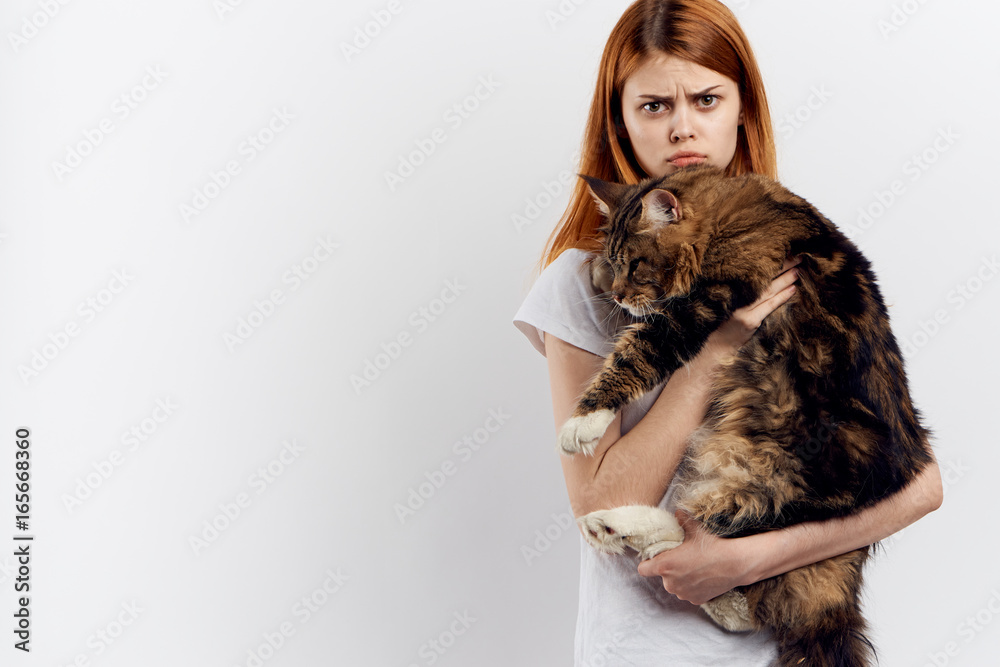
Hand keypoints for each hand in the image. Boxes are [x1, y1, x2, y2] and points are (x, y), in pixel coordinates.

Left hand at [636, 511, 754, 605]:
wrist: (736, 563)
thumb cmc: (713, 545)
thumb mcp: (695, 528)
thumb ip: (682, 519)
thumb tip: (677, 513)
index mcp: (665, 566)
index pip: (643, 569)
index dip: (647, 563)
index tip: (656, 557)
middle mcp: (670, 584)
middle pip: (662, 576)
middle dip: (669, 569)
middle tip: (683, 558)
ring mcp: (683, 594)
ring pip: (676, 585)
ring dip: (681, 579)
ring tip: (695, 567)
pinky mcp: (696, 600)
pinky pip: (689, 592)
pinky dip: (693, 587)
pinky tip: (704, 576)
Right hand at [707, 256, 801, 353]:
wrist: (711, 348)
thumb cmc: (716, 325)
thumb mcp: (721, 304)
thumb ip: (736, 291)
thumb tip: (755, 277)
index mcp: (729, 289)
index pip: (751, 272)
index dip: (766, 261)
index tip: (781, 251)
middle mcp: (735, 296)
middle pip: (762, 278)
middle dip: (781, 266)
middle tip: (797, 256)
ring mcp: (743, 309)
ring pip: (768, 290)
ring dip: (785, 279)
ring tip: (798, 270)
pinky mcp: (749, 321)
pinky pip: (769, 306)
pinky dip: (781, 297)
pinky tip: (792, 289)